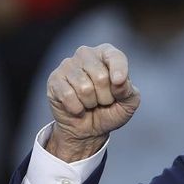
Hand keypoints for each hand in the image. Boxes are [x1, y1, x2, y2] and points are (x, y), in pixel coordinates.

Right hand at [45, 44, 139, 161]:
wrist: (89, 128)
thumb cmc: (110, 110)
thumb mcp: (128, 103)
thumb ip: (128, 90)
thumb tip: (118, 81)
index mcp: (106, 54)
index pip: (114, 56)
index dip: (119, 70)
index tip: (119, 82)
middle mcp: (86, 55)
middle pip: (101, 77)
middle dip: (106, 97)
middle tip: (103, 101)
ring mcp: (68, 65)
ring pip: (84, 88)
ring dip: (91, 103)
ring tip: (90, 103)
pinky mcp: (55, 80)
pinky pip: (68, 96)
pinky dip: (77, 108)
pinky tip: (78, 107)